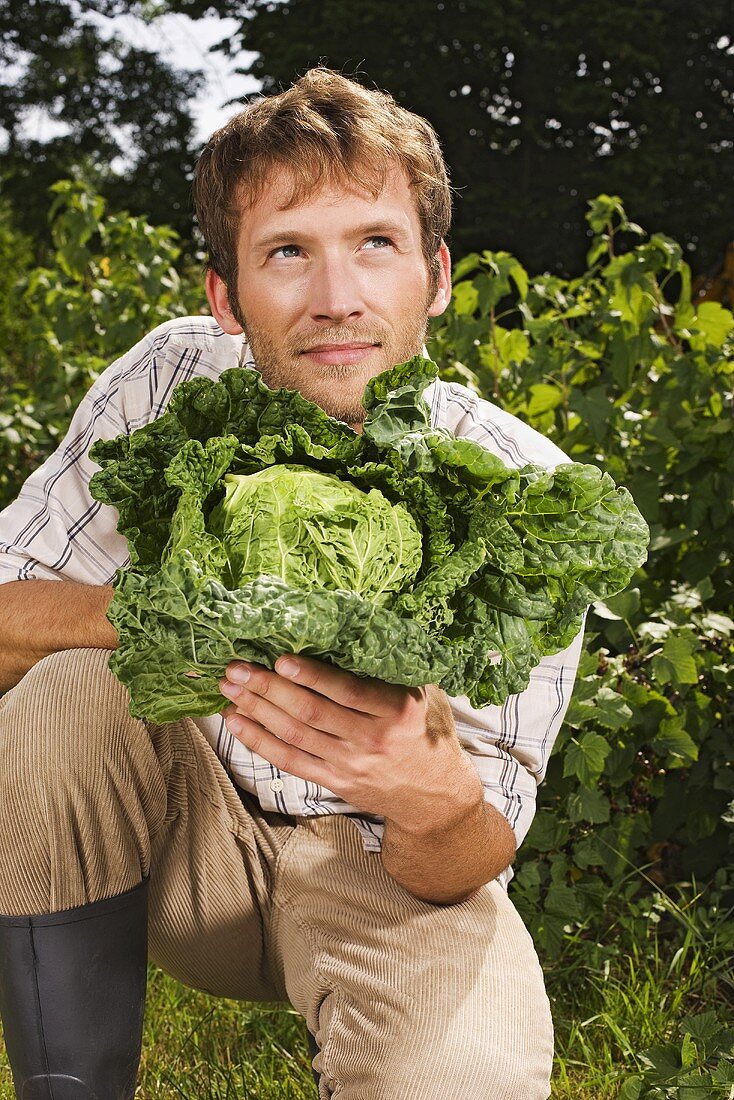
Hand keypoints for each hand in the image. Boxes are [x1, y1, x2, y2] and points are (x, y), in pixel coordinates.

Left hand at [218, 654, 480, 829]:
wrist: (432, 794)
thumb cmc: (423, 730)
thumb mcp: (422, 694)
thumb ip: (390, 667)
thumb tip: (350, 624)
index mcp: (395, 710)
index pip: (348, 691)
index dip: (312, 676)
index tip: (281, 659)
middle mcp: (371, 738)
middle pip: (311, 713)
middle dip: (268, 688)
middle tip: (237, 668)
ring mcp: (350, 763)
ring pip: (294, 735)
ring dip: (256, 710)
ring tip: (229, 689)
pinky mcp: (334, 781)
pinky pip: (290, 760)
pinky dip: (259, 741)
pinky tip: (237, 722)